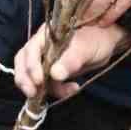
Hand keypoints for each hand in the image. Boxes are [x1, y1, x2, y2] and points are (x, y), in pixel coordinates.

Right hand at [10, 23, 130, 100]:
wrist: (106, 42)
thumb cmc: (96, 39)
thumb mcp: (86, 48)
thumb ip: (71, 59)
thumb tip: (54, 74)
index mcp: (46, 35)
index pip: (29, 50)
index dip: (30, 66)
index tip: (39, 81)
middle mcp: (41, 46)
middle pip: (23, 62)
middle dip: (25, 79)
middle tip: (33, 94)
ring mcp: (46, 59)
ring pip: (32, 75)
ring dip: (44, 88)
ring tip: (67, 92)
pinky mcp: (52, 71)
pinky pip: (47, 83)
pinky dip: (56, 90)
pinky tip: (72, 89)